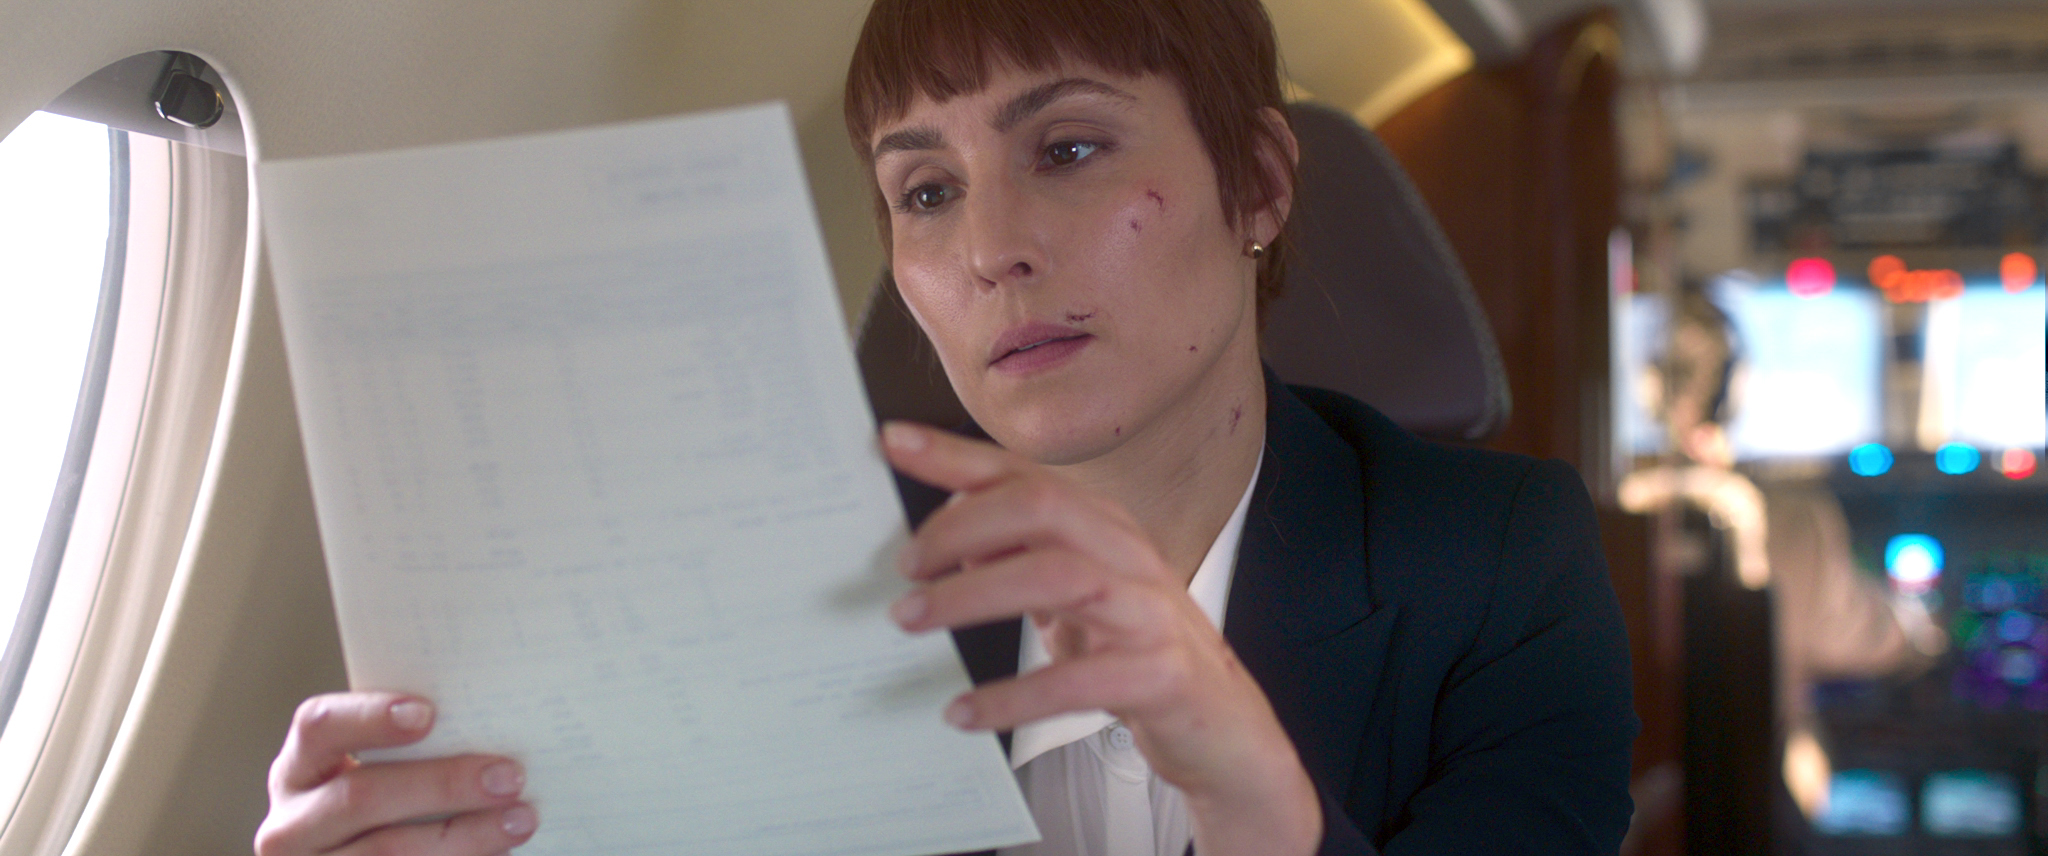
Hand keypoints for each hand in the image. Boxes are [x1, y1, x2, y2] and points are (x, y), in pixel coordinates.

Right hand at [254, 692, 536, 855]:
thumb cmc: (389, 808)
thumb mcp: (382, 777)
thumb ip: (418, 751)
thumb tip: (498, 723)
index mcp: (299, 769)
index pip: (318, 726)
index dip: (370, 717)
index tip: (430, 713)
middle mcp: (291, 823)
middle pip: (360, 797)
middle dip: (441, 784)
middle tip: (509, 776)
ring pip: (386, 852)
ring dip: (464, 837)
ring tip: (520, 820)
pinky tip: (498, 852)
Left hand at [880, 422, 1320, 855]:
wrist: (1224, 728)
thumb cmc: (1140, 654)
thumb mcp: (1075, 598)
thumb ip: (1020, 560)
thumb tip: (946, 536)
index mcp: (1105, 528)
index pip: (1026, 474)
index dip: (959, 455)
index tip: (895, 441)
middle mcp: (1130, 556)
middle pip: (1043, 507)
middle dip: (962, 526)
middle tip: (905, 565)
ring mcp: (1150, 612)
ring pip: (1059, 577)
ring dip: (973, 594)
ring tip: (914, 619)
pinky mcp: (1161, 675)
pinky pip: (1078, 680)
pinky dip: (1013, 696)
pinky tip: (966, 711)